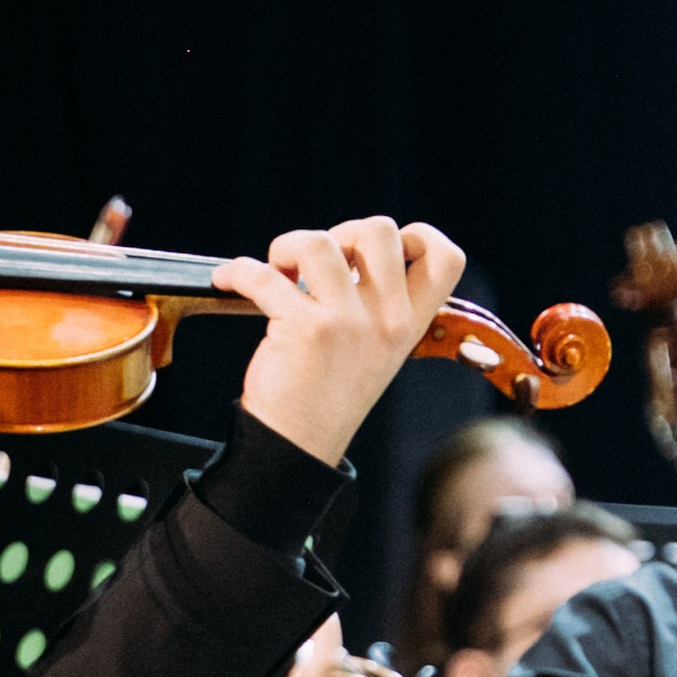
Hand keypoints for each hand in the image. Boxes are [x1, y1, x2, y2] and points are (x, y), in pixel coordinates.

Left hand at [219, 217, 467, 468]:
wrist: (297, 447)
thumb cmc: (328, 393)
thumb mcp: (375, 350)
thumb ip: (376, 302)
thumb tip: (344, 248)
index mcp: (409, 323)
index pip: (446, 257)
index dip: (415, 235)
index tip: (372, 252)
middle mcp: (386, 320)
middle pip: (381, 230)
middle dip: (340, 233)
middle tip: (315, 265)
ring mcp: (347, 323)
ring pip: (320, 242)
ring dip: (288, 246)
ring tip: (278, 271)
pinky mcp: (304, 330)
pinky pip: (264, 275)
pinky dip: (238, 271)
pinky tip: (229, 280)